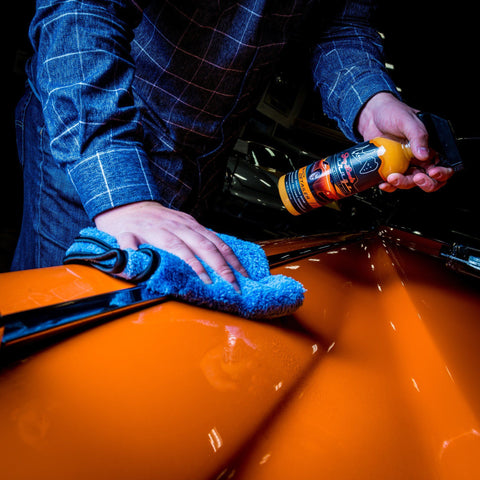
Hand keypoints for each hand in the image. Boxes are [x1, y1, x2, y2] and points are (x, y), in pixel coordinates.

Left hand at [94, 201, 247, 290]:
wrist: (132, 205)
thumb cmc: (127, 226)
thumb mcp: (120, 237)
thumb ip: (126, 248)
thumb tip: (130, 262)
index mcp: (160, 232)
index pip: (182, 249)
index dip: (196, 265)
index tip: (207, 282)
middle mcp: (179, 226)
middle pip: (204, 246)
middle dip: (221, 266)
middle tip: (234, 285)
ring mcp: (189, 223)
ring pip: (215, 241)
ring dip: (231, 259)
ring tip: (243, 276)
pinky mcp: (195, 223)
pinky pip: (216, 236)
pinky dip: (229, 250)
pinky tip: (238, 262)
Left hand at [356, 92, 452, 191]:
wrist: (370, 116)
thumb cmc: (392, 113)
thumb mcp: (407, 120)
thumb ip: (418, 135)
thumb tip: (424, 154)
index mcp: (431, 146)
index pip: (444, 165)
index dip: (442, 173)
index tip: (432, 173)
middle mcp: (420, 158)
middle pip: (429, 179)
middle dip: (425, 183)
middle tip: (416, 178)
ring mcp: (405, 164)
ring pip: (410, 182)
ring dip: (403, 184)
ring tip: (392, 177)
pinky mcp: (391, 168)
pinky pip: (393, 183)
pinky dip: (390, 186)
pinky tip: (384, 183)